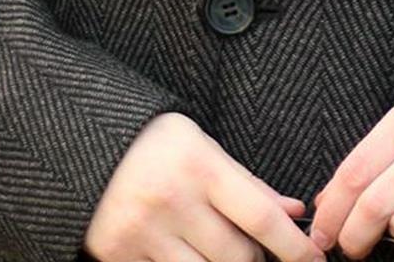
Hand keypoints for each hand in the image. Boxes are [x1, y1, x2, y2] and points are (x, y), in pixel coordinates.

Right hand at [83, 111, 324, 261]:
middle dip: (256, 260)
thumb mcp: (201, 146)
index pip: (261, 216)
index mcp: (198, 165)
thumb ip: (246, 183)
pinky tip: (187, 254)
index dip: (294, 246)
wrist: (78, 145)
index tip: (315, 261)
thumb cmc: (151, 142)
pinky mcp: (120, 258)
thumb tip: (293, 212)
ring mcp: (144, 234)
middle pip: (238, 256)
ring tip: (221, 252)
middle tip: (255, 251)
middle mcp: (172, 201)